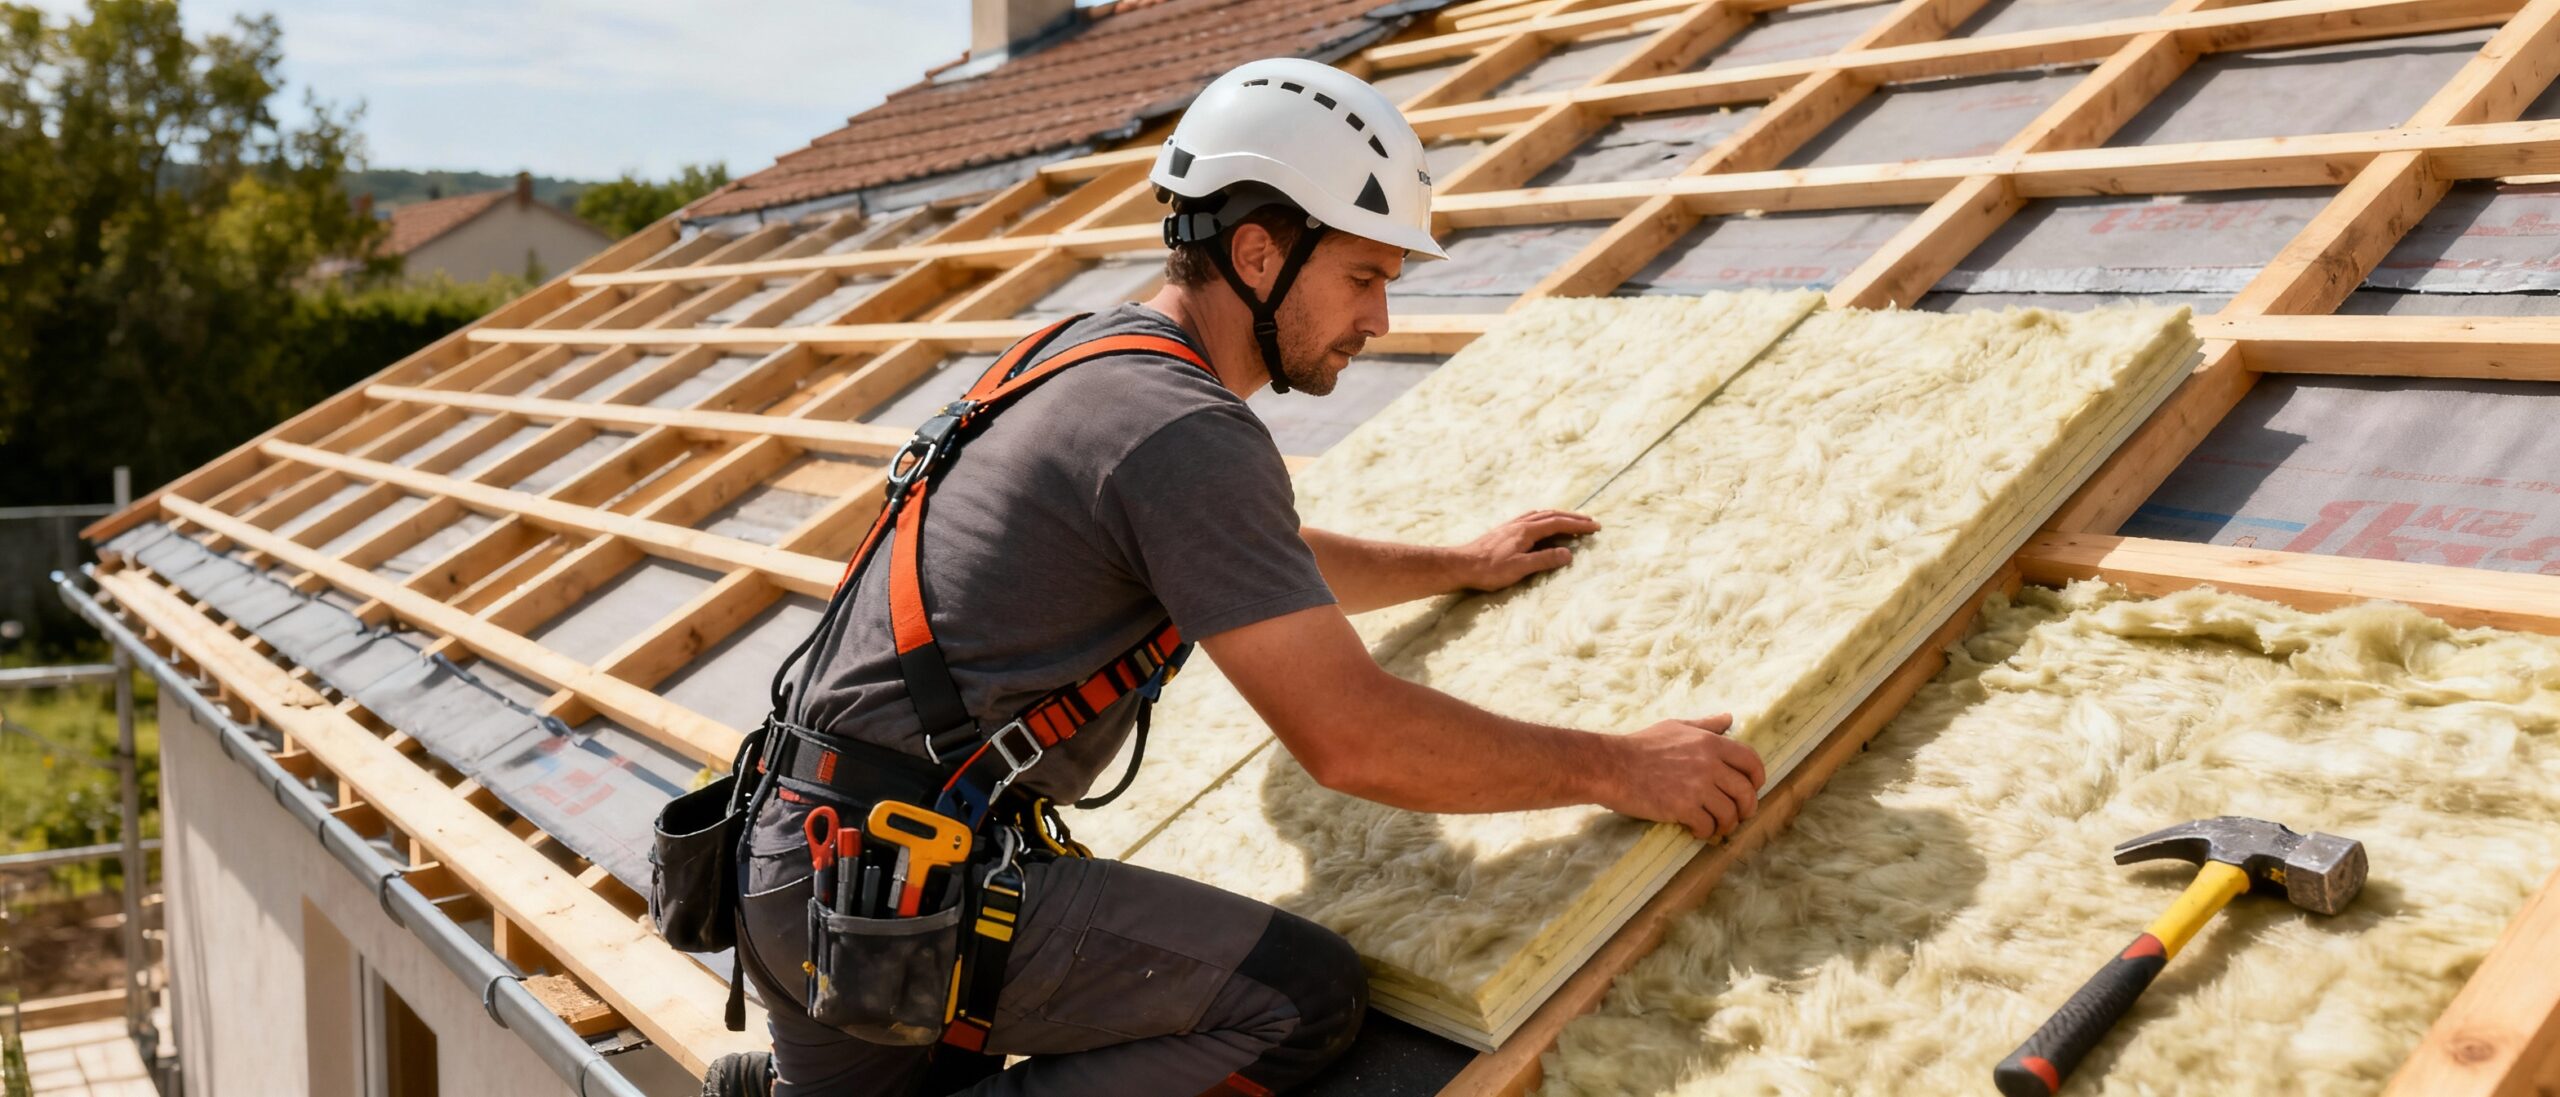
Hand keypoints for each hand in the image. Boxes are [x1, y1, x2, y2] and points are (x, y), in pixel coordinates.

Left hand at [1452, 510, 1599, 591]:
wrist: (1461, 564)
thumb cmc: (1489, 570)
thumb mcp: (1520, 568)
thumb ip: (1545, 559)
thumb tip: (1568, 553)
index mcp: (1527, 531)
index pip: (1558, 523)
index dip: (1578, 525)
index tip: (1595, 527)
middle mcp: (1520, 524)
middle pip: (1552, 515)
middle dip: (1573, 518)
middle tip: (1590, 522)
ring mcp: (1511, 525)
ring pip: (1541, 514)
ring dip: (1559, 516)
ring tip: (1571, 521)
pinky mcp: (1504, 530)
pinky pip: (1530, 518)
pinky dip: (1544, 518)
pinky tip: (1542, 523)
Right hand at [1601, 715, 1764, 839]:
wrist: (1611, 766)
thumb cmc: (1641, 745)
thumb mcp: (1676, 727)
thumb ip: (1706, 725)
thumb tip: (1729, 718)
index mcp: (1710, 743)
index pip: (1751, 761)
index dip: (1758, 778)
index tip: (1753, 788)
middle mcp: (1709, 764)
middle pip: (1746, 791)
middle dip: (1747, 808)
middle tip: (1739, 815)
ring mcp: (1697, 787)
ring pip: (1730, 813)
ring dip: (1727, 824)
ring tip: (1716, 827)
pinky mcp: (1683, 808)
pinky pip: (1708, 826)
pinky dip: (1705, 832)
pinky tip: (1696, 830)